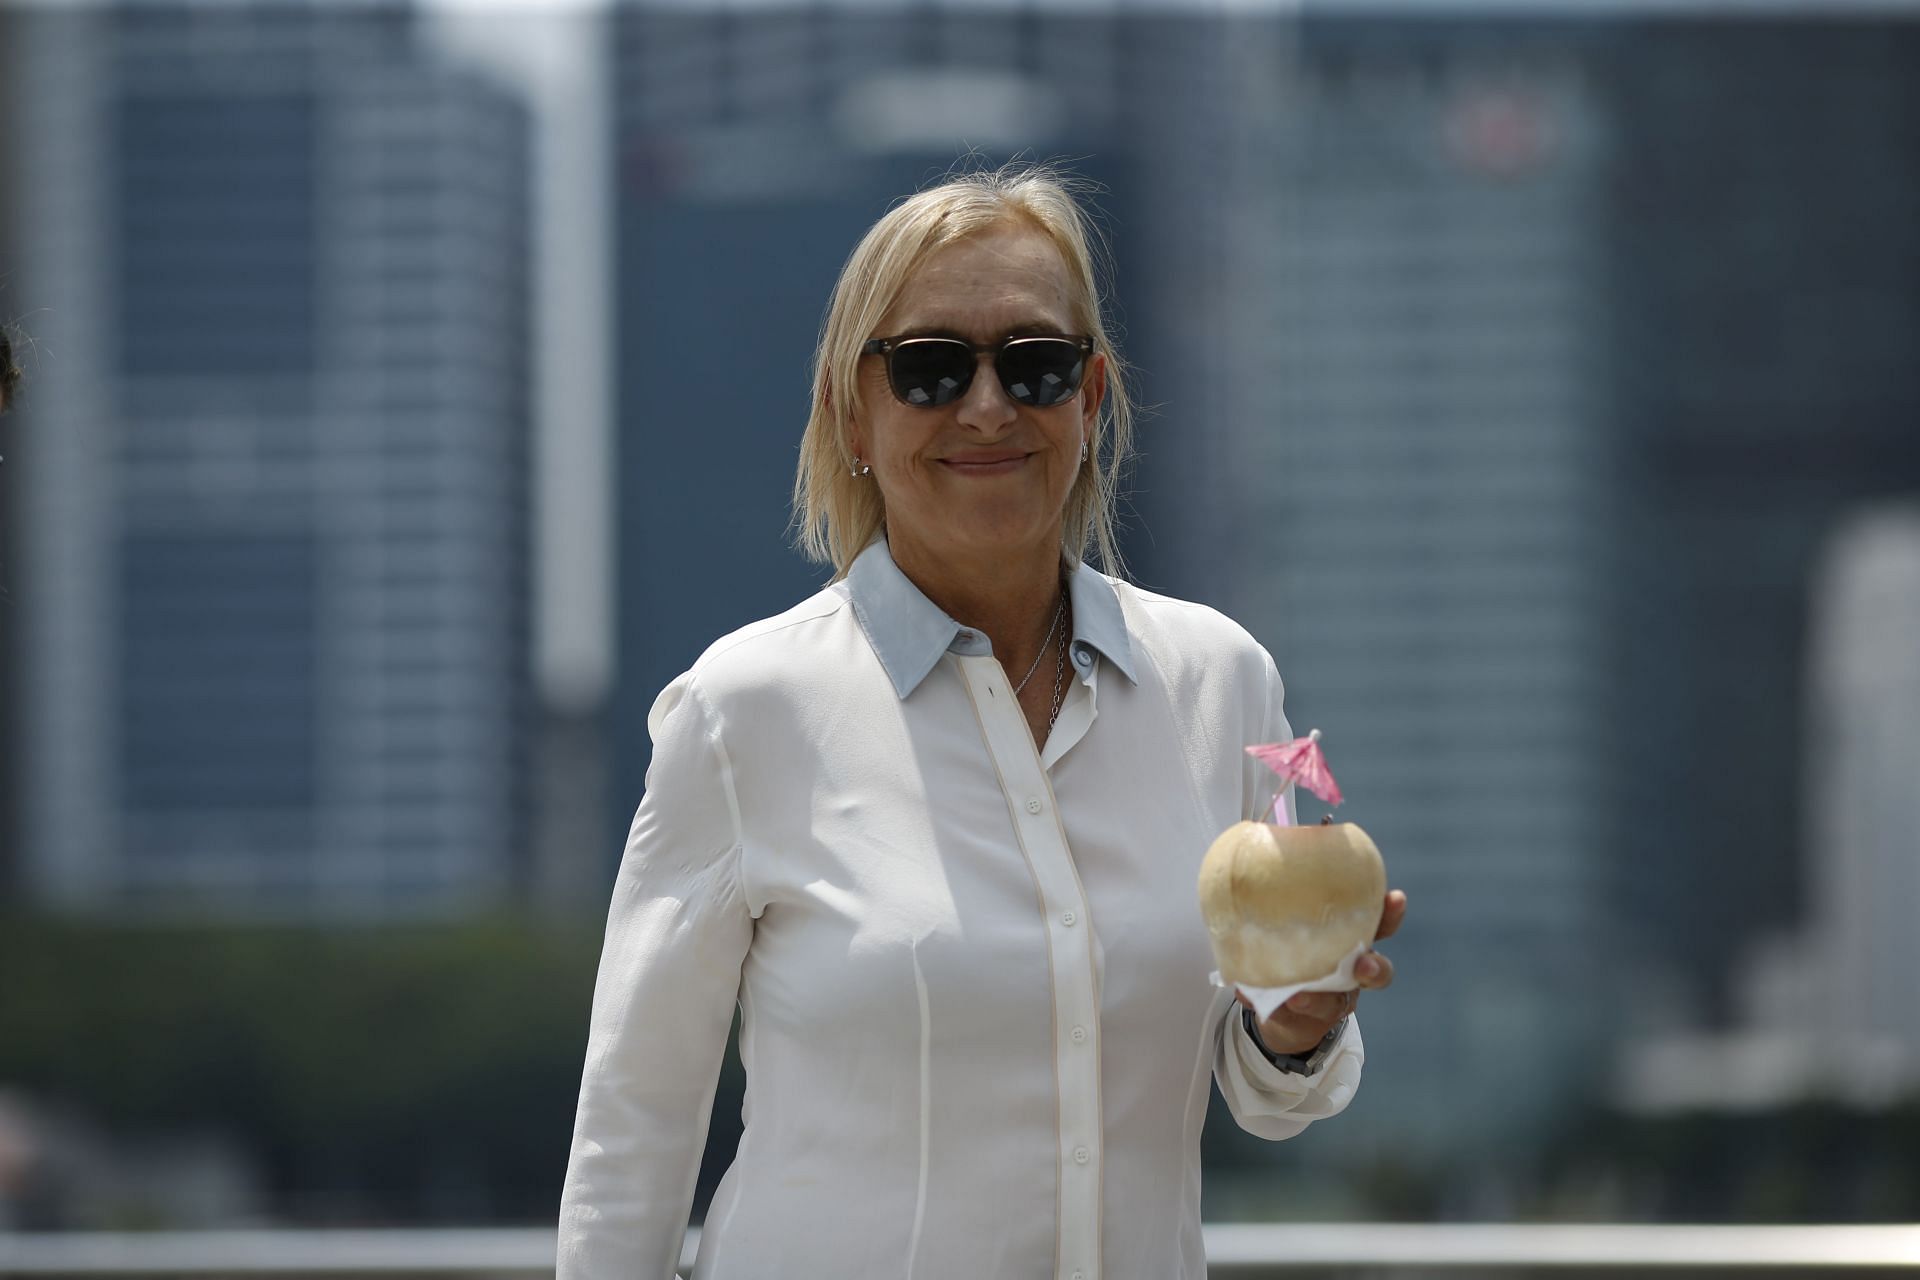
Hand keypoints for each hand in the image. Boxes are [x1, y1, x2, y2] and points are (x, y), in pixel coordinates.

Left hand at [1234, 889, 1405, 1056]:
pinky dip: (1271, 1006)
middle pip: (1376, 972)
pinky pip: (1291, 1016)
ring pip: (1337, 1003)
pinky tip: (1246, 994)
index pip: (1378, 925)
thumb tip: (1251, 848)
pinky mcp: (1308, 1022)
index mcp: (1350, 941)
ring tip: (1296, 997)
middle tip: (1363, 965)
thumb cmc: (1293, 950)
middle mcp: (1351, 973)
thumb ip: (1280, 898)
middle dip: (1375, 968)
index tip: (1395, 898)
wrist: (1283, 1006)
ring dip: (1317, 1000)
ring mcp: (1333, 1001)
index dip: (1390, 914)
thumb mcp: (1291, 921)